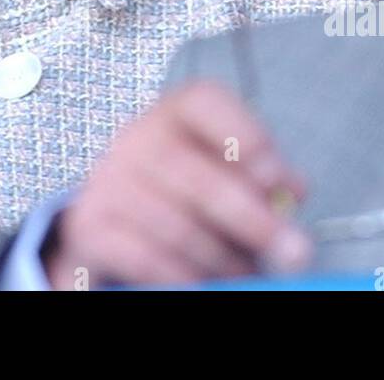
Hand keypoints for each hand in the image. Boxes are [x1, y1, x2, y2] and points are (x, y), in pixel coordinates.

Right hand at [44, 80, 311, 287]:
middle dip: (250, 218)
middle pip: (194, 173)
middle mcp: (136, 138)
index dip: (243, 135)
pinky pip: (144, 256)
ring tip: (245, 273)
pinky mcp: (90, 225)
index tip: (277, 179)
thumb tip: (293, 190)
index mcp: (174, 114)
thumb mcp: (223, 173)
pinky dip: (181, 275)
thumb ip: (260, 176)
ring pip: (174, 224)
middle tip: (294, 251)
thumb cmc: (182, 192)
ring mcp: (108, 180)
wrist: (110, 219)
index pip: (204, 103)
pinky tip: (202, 281)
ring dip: (220, 258)